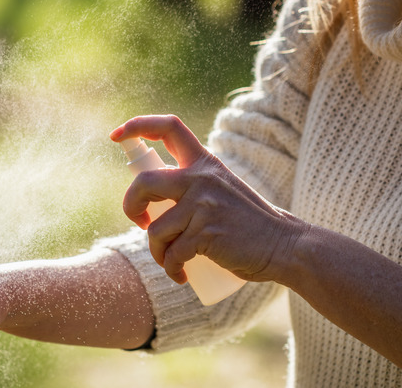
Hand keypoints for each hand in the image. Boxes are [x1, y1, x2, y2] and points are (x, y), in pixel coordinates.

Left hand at [110, 115, 307, 283]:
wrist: (285, 246)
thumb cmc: (248, 223)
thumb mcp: (221, 190)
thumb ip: (193, 186)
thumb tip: (152, 200)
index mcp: (205, 163)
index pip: (169, 127)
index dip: (137, 125)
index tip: (115, 136)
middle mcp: (202, 178)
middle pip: (144, 182)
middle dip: (131, 205)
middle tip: (141, 222)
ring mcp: (204, 205)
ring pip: (155, 229)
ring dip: (156, 252)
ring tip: (170, 261)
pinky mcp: (206, 233)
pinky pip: (172, 254)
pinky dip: (171, 269)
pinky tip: (181, 275)